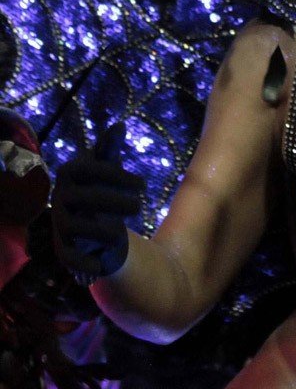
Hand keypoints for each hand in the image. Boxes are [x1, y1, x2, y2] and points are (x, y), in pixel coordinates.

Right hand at [51, 125, 144, 283]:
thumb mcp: (106, 171)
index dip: (115, 175)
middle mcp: (61, 200)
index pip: (87, 169)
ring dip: (104, 230)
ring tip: (123, 232)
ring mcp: (61, 226)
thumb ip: (109, 150)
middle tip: (139, 206)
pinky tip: (103, 264)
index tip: (142, 185)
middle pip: (84, 198)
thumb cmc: (100, 192)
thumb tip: (119, 124)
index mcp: (70, 176)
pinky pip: (70, 257)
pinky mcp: (64, 251)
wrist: (92, 229)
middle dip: (114, 201)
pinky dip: (86, 263)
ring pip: (77, 227)